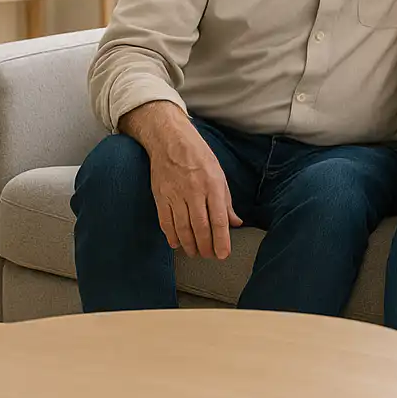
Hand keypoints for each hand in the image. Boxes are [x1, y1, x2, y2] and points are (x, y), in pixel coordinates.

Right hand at [122, 102, 240, 259]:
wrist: (170, 141)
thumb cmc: (199, 157)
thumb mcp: (219, 175)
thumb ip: (227, 201)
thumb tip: (236, 222)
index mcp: (213, 186)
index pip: (219, 220)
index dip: (221, 240)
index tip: (223, 254)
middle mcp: (194, 192)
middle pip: (200, 227)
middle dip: (205, 246)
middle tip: (209, 257)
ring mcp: (175, 195)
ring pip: (182, 227)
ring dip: (189, 244)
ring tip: (195, 253)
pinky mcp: (160, 196)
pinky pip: (166, 221)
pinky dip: (171, 235)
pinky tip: (177, 244)